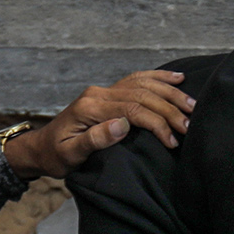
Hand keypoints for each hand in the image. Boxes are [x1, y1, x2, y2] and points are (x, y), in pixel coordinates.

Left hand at [6, 71, 196, 176]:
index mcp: (91, 107)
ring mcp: (104, 91)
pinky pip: (137, 80)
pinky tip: (176, 78)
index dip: (156, 123)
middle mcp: (99, 93)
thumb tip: (121, 125)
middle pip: (142, 94)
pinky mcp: (108, 93)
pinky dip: (158, 78)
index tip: (172, 140)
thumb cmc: (56, 156)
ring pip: (143, 84)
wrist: (42, 147)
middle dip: (169, 108)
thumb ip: (95, 139)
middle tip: (190, 124)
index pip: (132, 109)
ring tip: (192, 105)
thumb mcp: (71, 154)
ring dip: (169, 93)